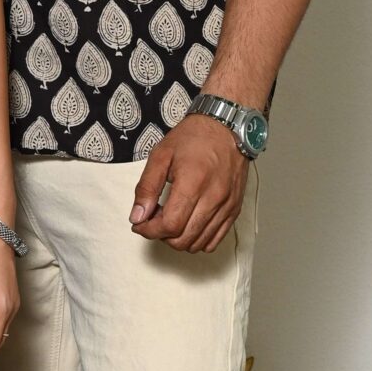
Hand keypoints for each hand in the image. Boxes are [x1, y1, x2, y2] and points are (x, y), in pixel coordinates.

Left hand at [129, 117, 246, 253]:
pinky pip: (215, 241)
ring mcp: (226, 206)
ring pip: (198, 243)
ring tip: (171, 219)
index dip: (149, 230)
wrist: (227, 127)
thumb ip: (146, 187)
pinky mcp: (234, 209)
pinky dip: (197, 240)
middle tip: (154, 219)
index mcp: (193, 184)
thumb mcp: (161, 155)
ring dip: (178, 239)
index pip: (169, 226)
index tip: (140, 224)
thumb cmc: (194, 138)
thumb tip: (137, 216)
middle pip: (183, 239)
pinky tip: (188, 224)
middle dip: (161, 235)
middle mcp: (213, 198)